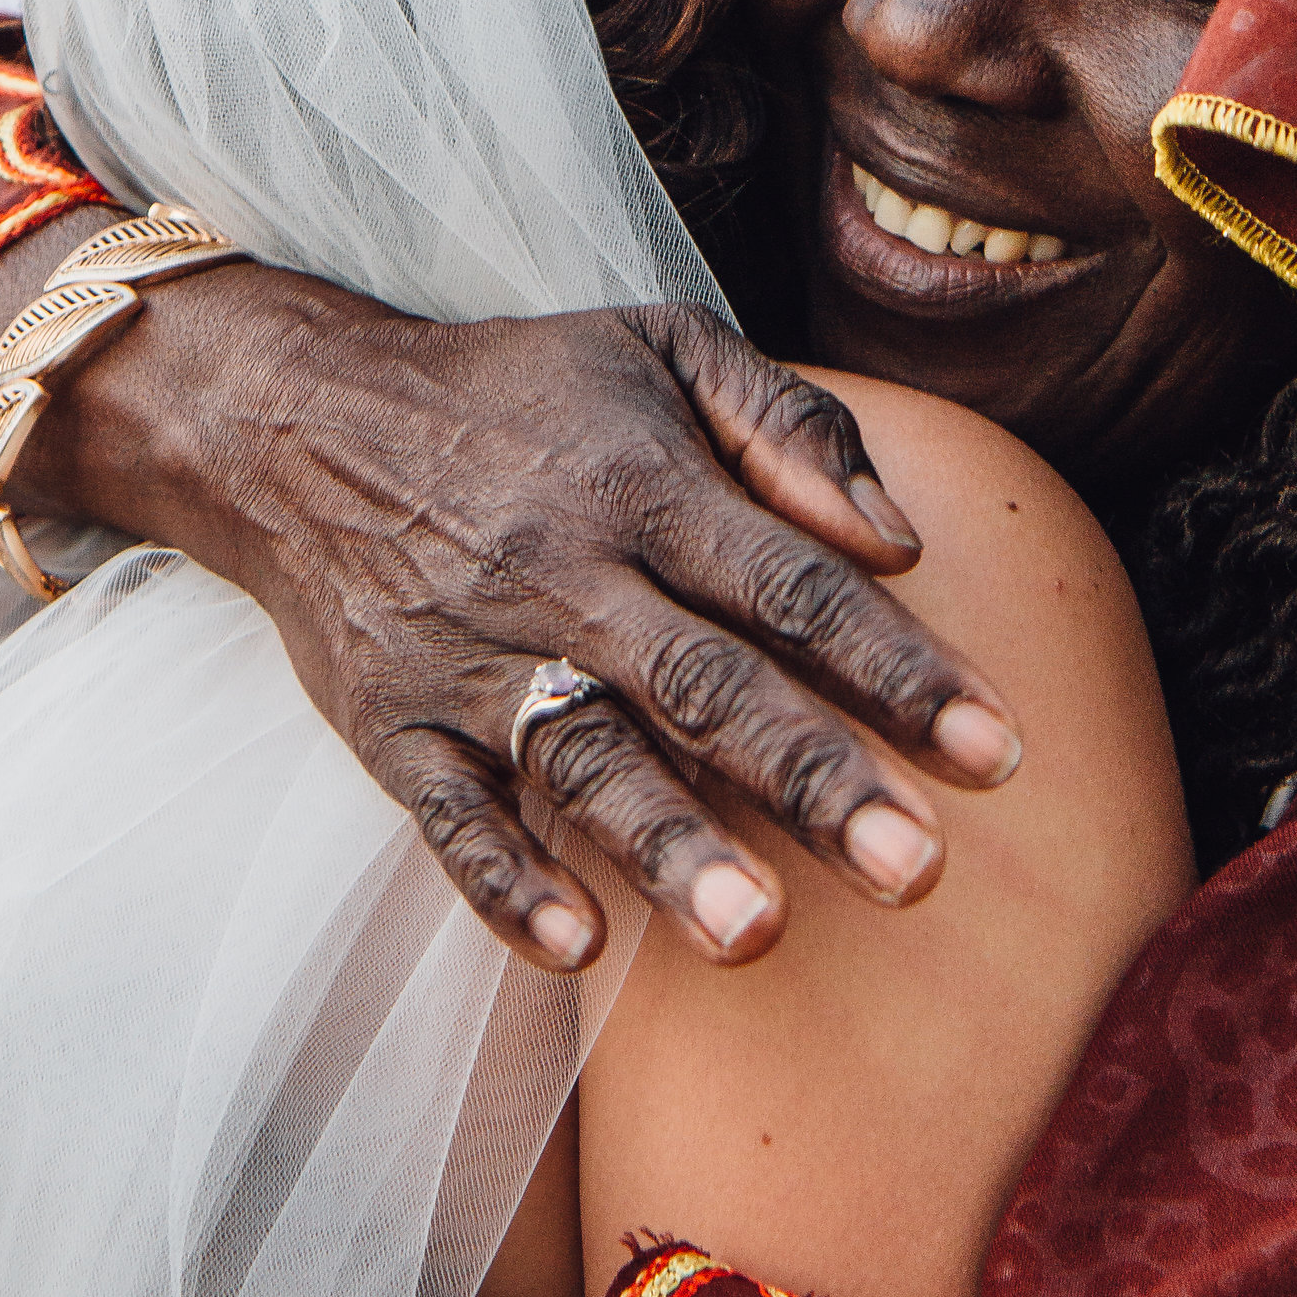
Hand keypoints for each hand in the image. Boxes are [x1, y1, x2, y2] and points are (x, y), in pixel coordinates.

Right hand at [28, 274, 1022, 975]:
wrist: (296, 420)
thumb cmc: (517, 389)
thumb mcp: (660, 345)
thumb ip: (791, 421)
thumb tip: (900, 539)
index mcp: (643, 485)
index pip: (795, 587)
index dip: (899, 669)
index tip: (1000, 752)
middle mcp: (564, 576)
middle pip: (706, 687)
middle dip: (815, 778)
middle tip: (919, 870)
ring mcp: (471, 659)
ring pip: (583, 761)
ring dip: (669, 848)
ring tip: (756, 934)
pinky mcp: (392, 725)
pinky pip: (447, 815)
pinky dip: (503, 882)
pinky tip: (574, 950)